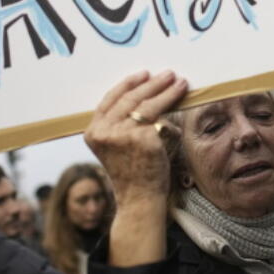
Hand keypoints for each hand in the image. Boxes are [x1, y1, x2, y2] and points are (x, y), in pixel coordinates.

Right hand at [83, 70, 187, 203]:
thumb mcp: (117, 145)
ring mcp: (123, 134)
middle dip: (152, 84)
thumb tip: (146, 92)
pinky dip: (172, 123)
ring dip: (167, 92)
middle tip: (168, 74)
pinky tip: (180, 118)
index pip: (110, 99)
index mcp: (93, 132)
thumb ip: (120, 123)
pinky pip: (162, 122)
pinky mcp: (144, 138)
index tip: (143, 74)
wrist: (139, 199)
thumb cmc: (132, 173)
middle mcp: (104, 132)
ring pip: (149, 105)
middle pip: (131, 98)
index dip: (128, 84)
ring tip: (181, 83)